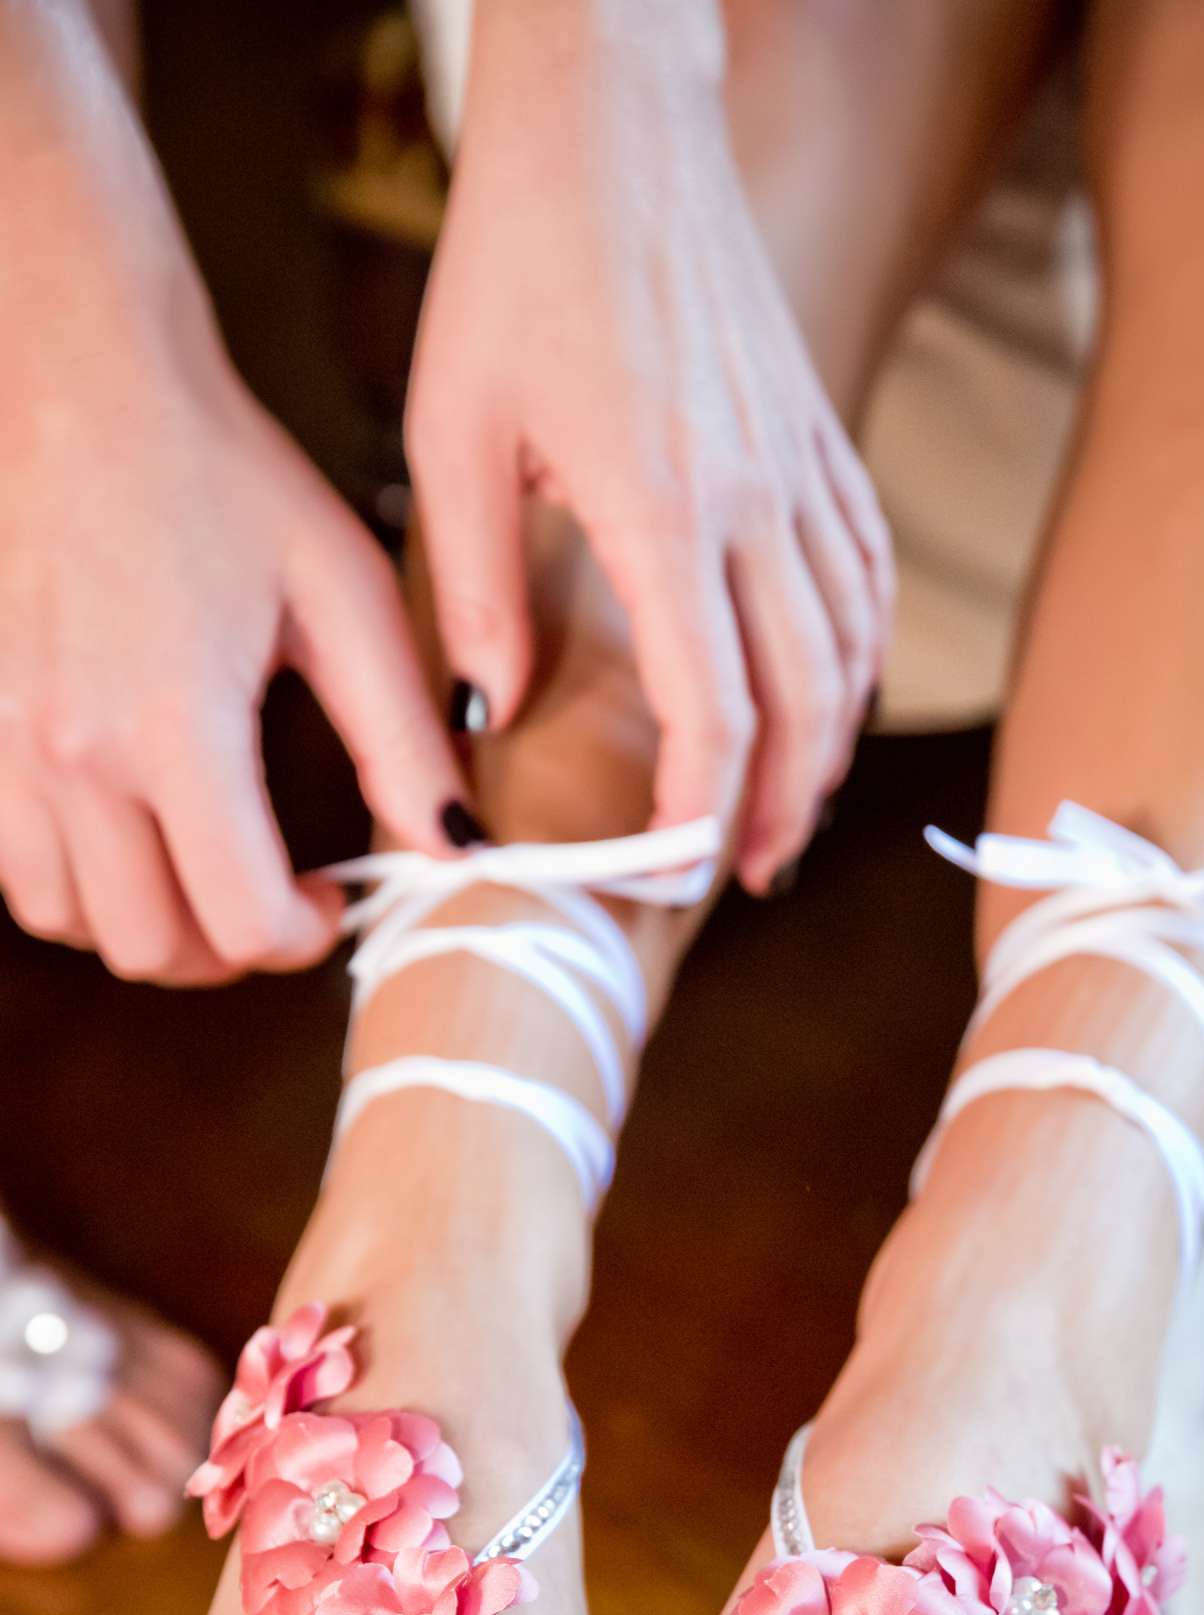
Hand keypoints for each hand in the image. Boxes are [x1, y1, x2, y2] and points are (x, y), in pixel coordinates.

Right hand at [0, 8, 464, 982]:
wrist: (74, 373)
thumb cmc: (216, 469)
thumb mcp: (341, 592)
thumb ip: (400, 733)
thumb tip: (453, 843)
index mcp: (172, 725)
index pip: (237, 921)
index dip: (301, 937)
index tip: (329, 897)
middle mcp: (71, 751)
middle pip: (151, 945)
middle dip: (230, 948)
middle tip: (275, 894)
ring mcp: (5, 741)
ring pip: (71, 921)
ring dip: (148, 921)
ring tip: (204, 865)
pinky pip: (14, 866)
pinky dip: (76, 879)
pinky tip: (132, 827)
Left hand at [406, 0, 892, 893]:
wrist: (615, 125)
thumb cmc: (516, 264)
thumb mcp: (451, 427)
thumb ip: (477, 584)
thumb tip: (488, 710)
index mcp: (665, 506)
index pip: (715, 705)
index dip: (700, 810)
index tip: (672, 870)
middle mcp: (757, 498)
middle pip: (806, 698)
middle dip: (779, 805)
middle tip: (742, 873)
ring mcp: (804, 465)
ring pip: (854, 644)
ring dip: (829, 745)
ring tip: (789, 811)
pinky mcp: (822, 434)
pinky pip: (868, 574)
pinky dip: (863, 654)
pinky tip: (836, 694)